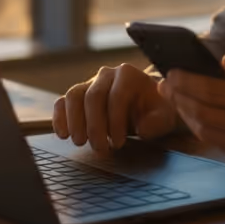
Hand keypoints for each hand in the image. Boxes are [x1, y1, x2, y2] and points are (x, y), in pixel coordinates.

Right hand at [53, 63, 177, 154]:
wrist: (147, 105)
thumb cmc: (156, 109)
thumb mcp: (165, 115)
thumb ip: (158, 121)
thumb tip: (142, 128)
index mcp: (129, 75)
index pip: (117, 96)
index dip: (115, 121)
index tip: (118, 144)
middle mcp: (107, 75)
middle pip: (93, 96)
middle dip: (94, 125)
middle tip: (99, 148)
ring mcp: (90, 83)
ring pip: (73, 96)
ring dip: (74, 121)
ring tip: (80, 142)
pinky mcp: (78, 96)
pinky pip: (62, 102)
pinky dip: (59, 117)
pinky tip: (63, 135)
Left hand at [158, 49, 224, 175]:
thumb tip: (222, 63)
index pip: (210, 91)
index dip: (186, 83)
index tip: (171, 74)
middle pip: (202, 113)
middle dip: (179, 99)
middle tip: (165, 87)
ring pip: (206, 133)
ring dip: (188, 116)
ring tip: (178, 102)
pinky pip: (220, 147)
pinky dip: (206, 132)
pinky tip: (200, 120)